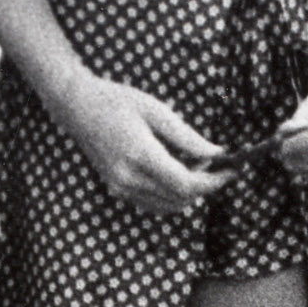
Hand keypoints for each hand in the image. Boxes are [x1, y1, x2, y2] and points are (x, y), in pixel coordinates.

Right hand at [50, 74, 230, 216]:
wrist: (76, 106)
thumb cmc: (116, 101)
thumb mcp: (156, 110)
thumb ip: (187, 137)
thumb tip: (217, 154)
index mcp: (139, 155)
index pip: (186, 184)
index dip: (213, 181)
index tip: (231, 170)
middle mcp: (127, 177)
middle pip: (181, 198)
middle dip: (205, 186)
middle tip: (216, 163)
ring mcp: (120, 186)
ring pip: (169, 206)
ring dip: (189, 192)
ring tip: (194, 164)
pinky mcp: (116, 188)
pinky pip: (154, 203)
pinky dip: (172, 195)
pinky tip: (175, 172)